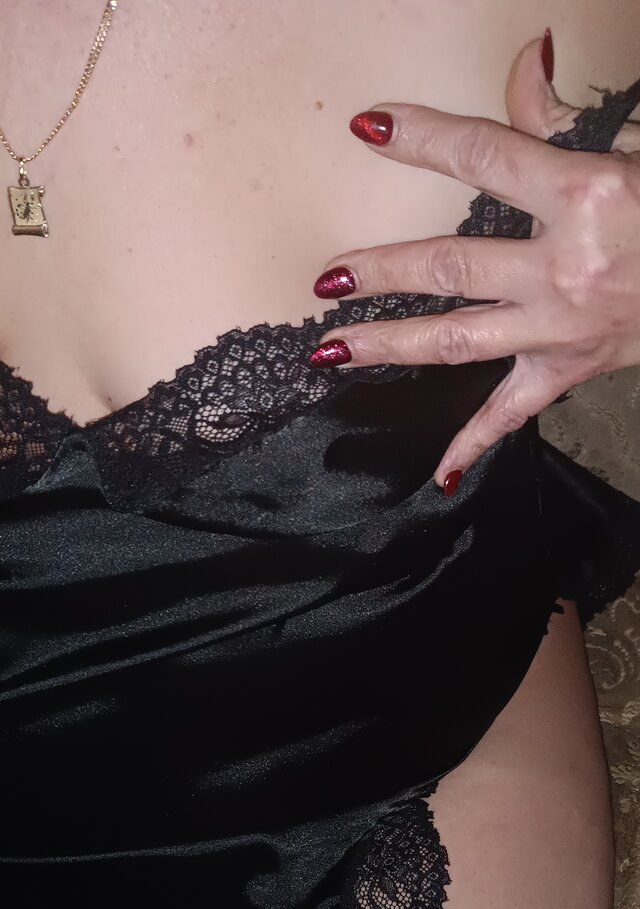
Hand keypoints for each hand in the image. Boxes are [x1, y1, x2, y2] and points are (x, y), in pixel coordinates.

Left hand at [311, 35, 639, 490]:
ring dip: (390, 344)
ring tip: (332, 350)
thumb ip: (561, 115)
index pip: (483, 157)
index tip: (368, 129)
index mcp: (583, 197)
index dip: (422, 139)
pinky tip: (439, 473)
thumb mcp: (627, 149)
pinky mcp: (570, 370)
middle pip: (449, 266)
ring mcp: (562, 328)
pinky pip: (513, 412)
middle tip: (326, 280)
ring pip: (458, 339)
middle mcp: (565, 268)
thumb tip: (526, 57)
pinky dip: (476, 443)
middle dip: (380, 272)